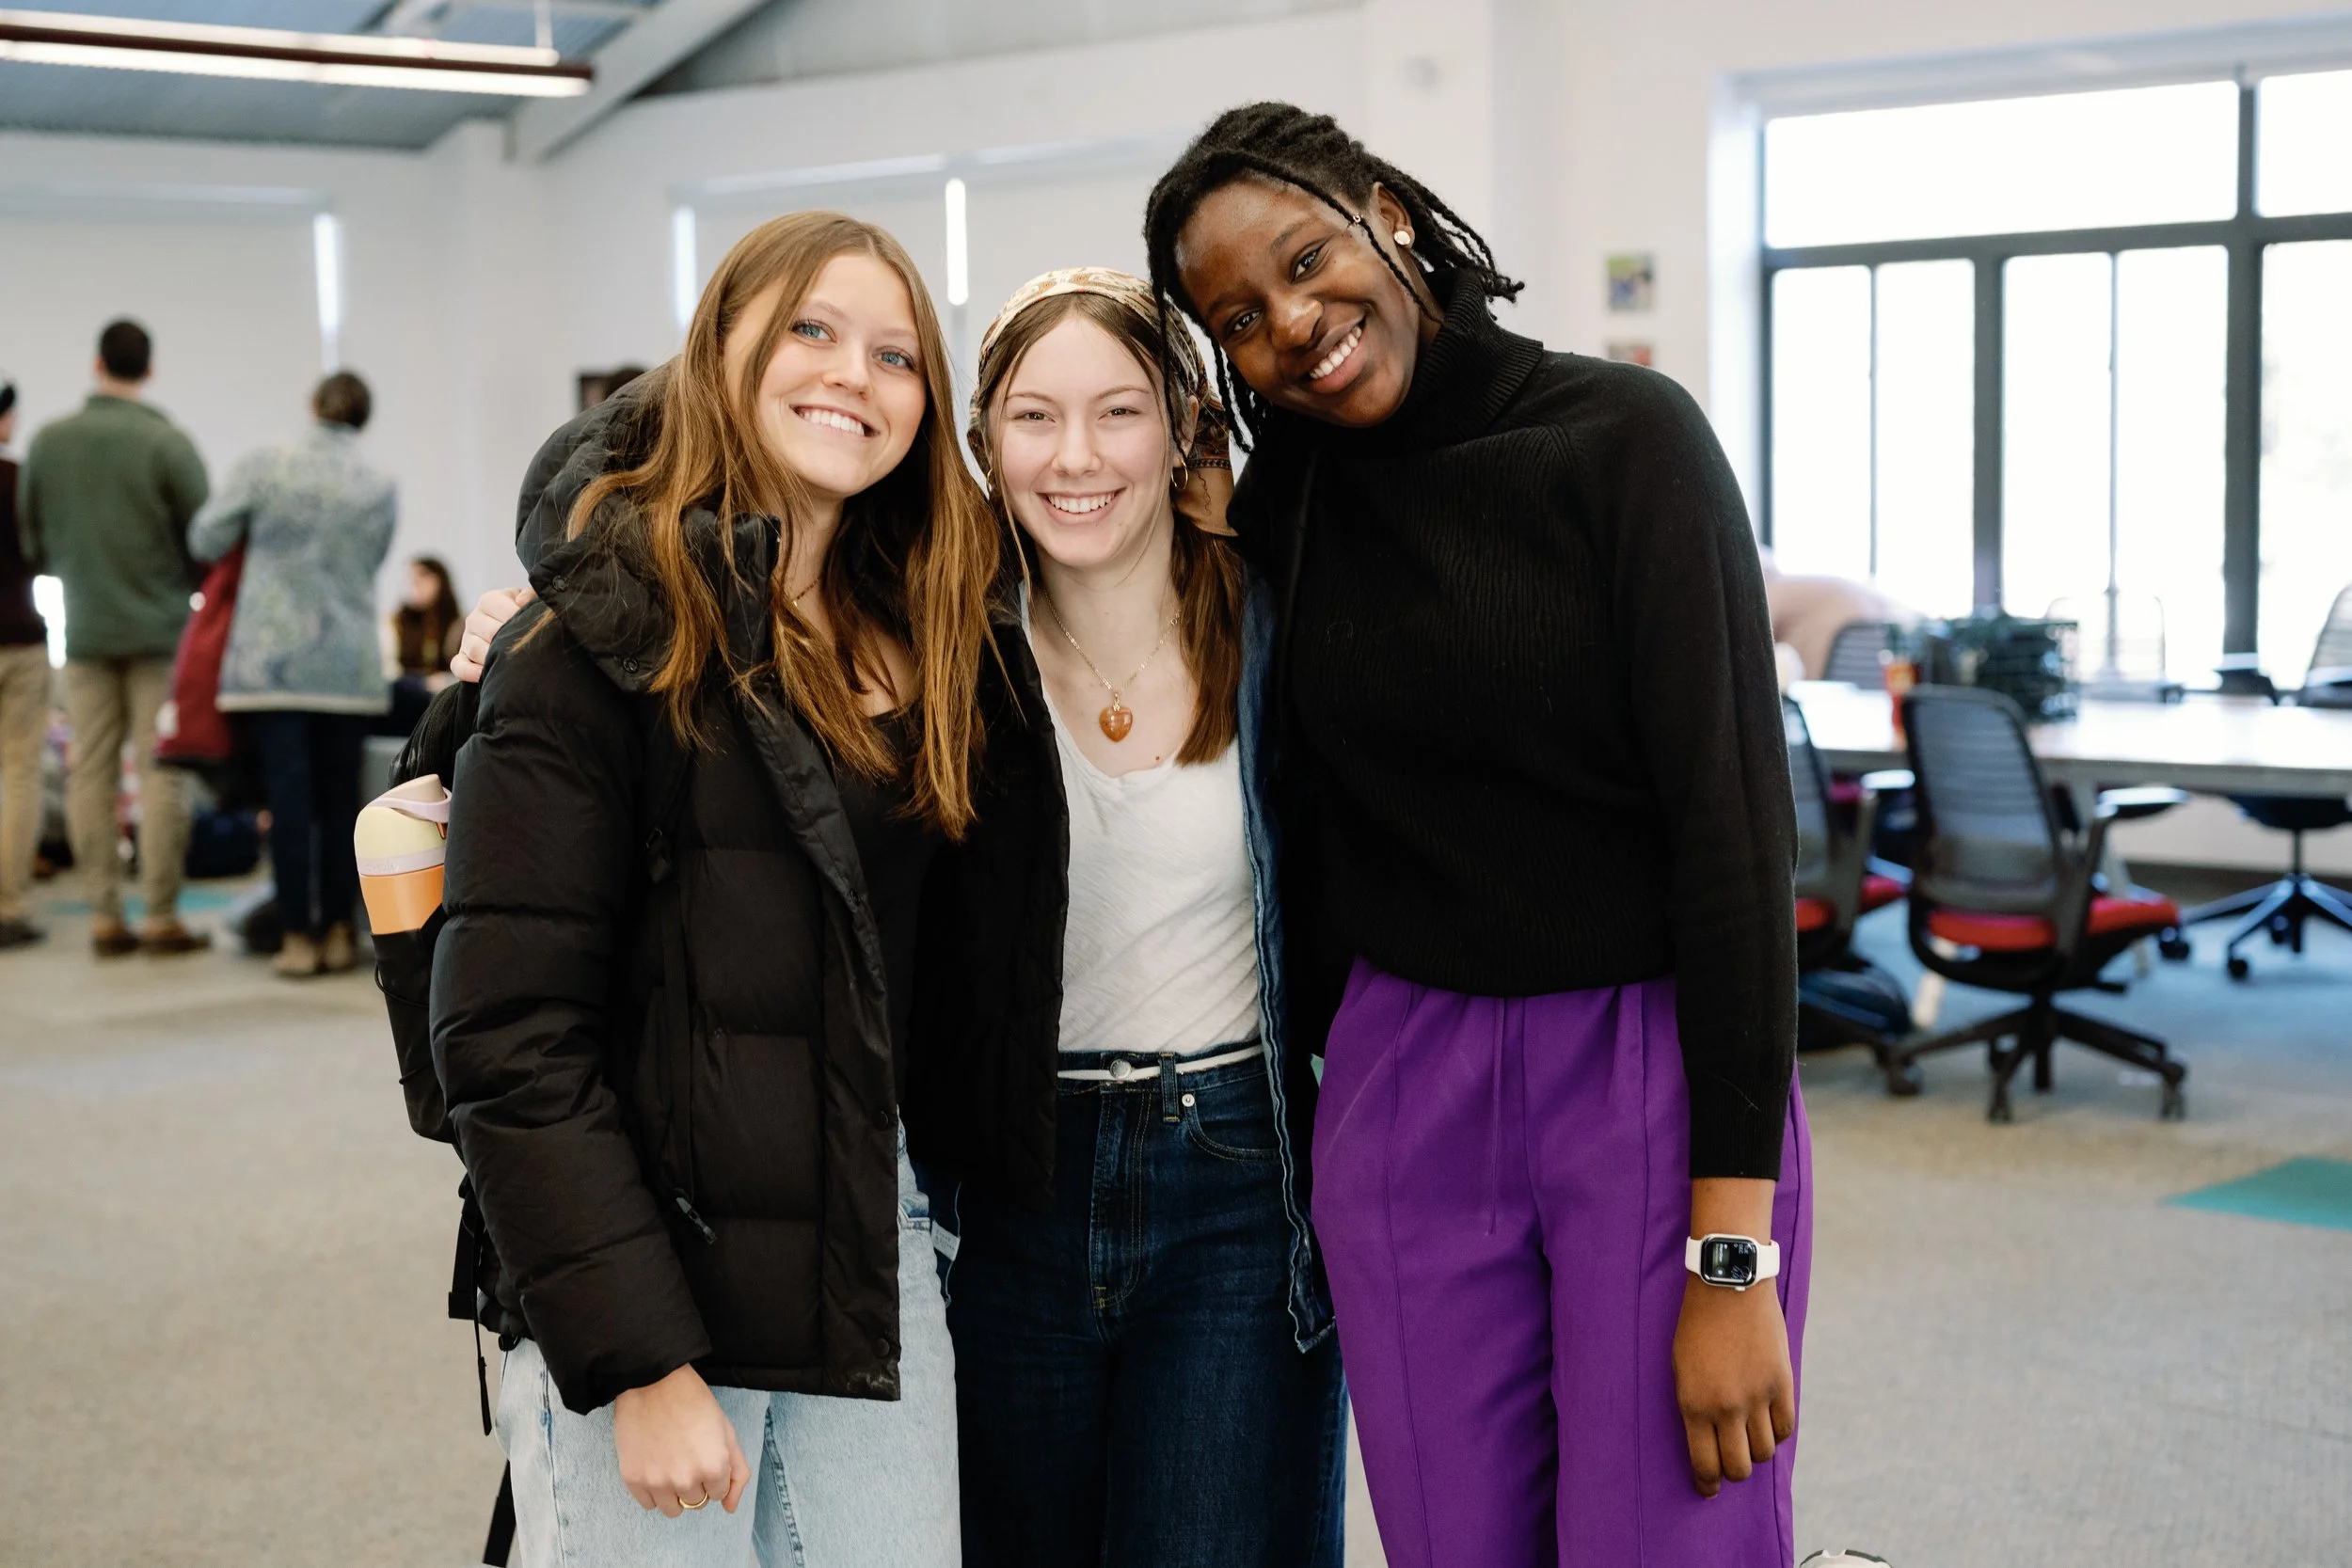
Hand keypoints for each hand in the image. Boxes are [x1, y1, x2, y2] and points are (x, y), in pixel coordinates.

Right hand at [449, 585, 533, 683]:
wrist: (517, 630)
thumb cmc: (526, 613)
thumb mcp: (532, 600)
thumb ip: (531, 595)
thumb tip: (522, 601)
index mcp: (489, 600)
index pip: (498, 608)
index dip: (517, 619)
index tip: (533, 628)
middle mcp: (474, 618)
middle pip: (489, 632)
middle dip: (509, 642)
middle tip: (527, 650)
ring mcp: (466, 639)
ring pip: (475, 650)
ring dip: (494, 658)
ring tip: (514, 663)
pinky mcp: (462, 658)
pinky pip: (459, 667)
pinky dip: (470, 672)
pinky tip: (485, 675)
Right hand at [611, 1364, 750, 1516]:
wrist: (653, 1381)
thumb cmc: (693, 1402)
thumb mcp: (726, 1432)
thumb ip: (737, 1472)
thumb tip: (730, 1508)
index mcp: (715, 1467)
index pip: (718, 1494)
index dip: (713, 1473)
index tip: (703, 1454)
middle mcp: (687, 1480)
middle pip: (696, 1502)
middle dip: (695, 1483)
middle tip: (686, 1455)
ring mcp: (658, 1482)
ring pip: (673, 1510)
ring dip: (674, 1492)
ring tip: (670, 1463)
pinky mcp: (634, 1479)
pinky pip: (649, 1505)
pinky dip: (653, 1492)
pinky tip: (654, 1465)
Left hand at [1674, 1177, 1795, 1497]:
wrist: (1727, 1285)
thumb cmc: (1695, 1325)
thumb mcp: (1681, 1368)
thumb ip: (1695, 1406)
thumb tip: (1709, 1441)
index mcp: (1693, 1404)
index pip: (1705, 1464)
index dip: (1707, 1484)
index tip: (1708, 1490)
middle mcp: (1726, 1407)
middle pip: (1738, 1467)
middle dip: (1733, 1473)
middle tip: (1731, 1465)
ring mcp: (1757, 1397)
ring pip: (1764, 1452)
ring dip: (1756, 1452)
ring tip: (1749, 1440)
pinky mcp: (1782, 1383)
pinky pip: (1786, 1428)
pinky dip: (1778, 1432)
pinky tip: (1769, 1424)